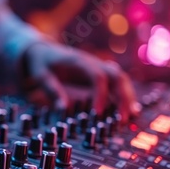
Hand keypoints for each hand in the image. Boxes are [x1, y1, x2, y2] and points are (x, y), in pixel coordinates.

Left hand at [22, 42, 138, 121]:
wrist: (42, 50)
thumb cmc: (41, 63)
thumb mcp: (40, 75)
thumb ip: (51, 89)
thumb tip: (63, 108)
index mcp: (78, 61)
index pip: (97, 76)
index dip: (100, 95)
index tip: (97, 114)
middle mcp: (93, 63)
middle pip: (117, 76)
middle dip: (123, 97)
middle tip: (121, 118)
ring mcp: (98, 68)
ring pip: (121, 80)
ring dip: (127, 97)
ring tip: (129, 117)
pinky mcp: (99, 76)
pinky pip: (117, 85)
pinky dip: (124, 97)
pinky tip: (129, 112)